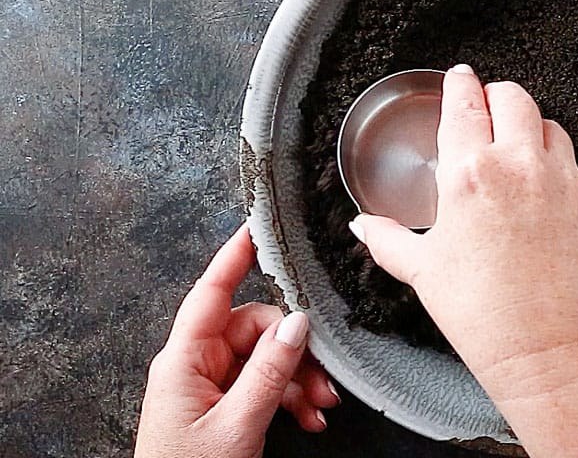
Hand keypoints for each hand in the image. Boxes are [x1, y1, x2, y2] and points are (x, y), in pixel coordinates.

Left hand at [134, 225, 340, 457]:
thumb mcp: (238, 425)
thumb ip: (270, 372)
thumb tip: (297, 323)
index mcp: (183, 360)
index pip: (211, 292)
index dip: (235, 255)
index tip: (256, 225)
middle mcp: (195, 364)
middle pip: (254, 328)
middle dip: (294, 350)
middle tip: (321, 379)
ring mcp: (209, 384)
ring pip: (266, 357)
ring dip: (298, 379)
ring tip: (318, 406)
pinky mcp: (223, 404)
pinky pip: (263, 383)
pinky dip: (289, 397)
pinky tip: (307, 415)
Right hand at [350, 65, 577, 456]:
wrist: (550, 350)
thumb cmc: (485, 316)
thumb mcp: (423, 273)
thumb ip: (388, 240)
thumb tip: (364, 226)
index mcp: (470, 174)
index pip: (465, 104)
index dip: (460, 83)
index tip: (460, 77)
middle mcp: (519, 166)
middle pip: (514, 97)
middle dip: (497, 96)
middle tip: (488, 108)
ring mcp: (563, 181)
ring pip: (549, 126)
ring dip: (531, 129)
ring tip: (517, 150)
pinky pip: (575, 166)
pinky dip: (557, 168)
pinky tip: (543, 195)